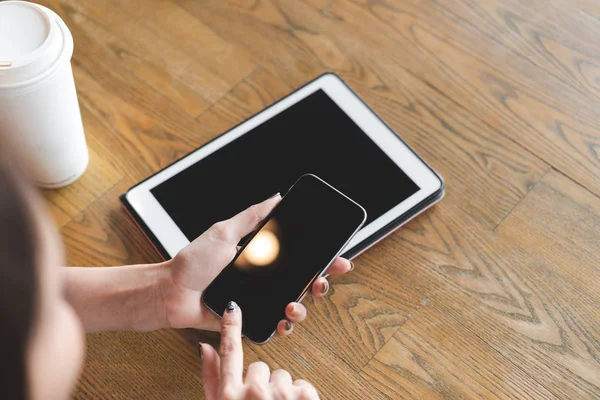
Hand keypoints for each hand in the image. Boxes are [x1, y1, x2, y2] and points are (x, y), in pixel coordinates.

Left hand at [159, 194, 353, 333]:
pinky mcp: (250, 320)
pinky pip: (274, 325)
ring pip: (295, 306)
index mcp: (262, 257)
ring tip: (294, 303)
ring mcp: (259, 300)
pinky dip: (285, 325)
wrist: (171, 291)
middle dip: (321, 282)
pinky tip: (284, 321)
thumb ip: (251, 216)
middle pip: (304, 282)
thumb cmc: (192, 262)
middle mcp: (264, 279)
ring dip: (303, 306)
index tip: (337, 256)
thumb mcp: (223, 232)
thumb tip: (276, 197)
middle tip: (322, 280)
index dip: (321, 257)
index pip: (299, 256)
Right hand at [200, 302, 319, 399]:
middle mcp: (253, 393)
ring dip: (281, 392)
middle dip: (261, 384)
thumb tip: (205, 348)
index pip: (229, 353)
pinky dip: (300, 397)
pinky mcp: (304, 397)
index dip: (230, 327)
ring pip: (281, 376)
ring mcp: (280, 395)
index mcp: (230, 397)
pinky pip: (302, 383)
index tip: (233, 307)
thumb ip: (211, 380)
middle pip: (260, 367)